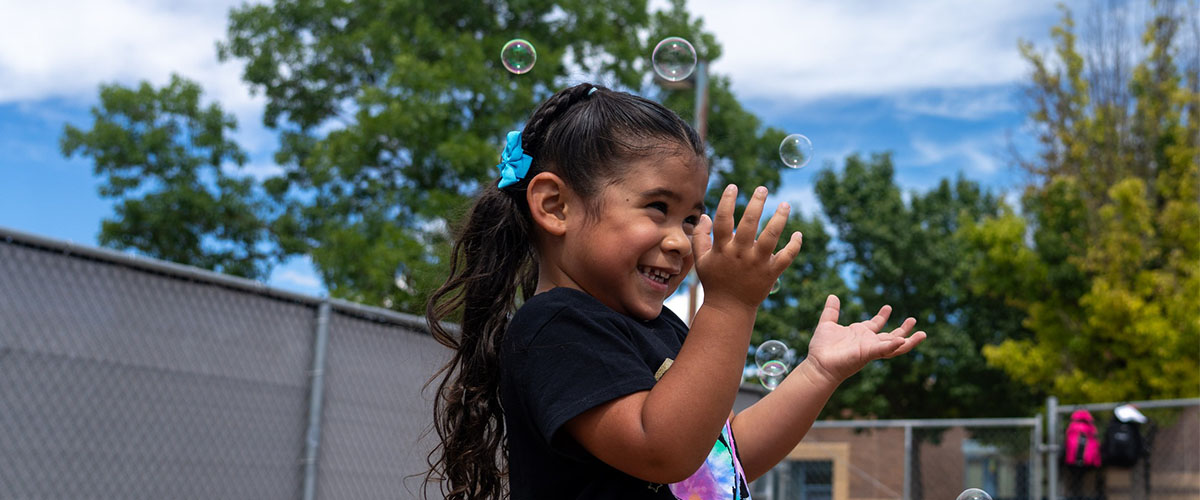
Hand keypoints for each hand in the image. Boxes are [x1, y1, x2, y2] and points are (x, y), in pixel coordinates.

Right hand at [691, 184, 802, 310]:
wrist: (729, 308)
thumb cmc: (715, 281)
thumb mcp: (701, 260)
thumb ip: (700, 237)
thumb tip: (705, 215)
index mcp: (723, 249)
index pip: (724, 220)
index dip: (727, 201)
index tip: (734, 187)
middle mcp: (741, 254)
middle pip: (750, 223)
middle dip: (757, 203)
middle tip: (763, 188)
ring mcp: (757, 263)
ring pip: (771, 237)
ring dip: (780, 219)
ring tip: (785, 205)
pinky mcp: (771, 273)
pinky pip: (786, 257)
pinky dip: (794, 245)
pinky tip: (798, 234)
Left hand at [804, 295, 925, 383]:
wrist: (818, 364)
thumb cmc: (821, 349)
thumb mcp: (827, 324)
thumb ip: (831, 311)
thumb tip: (833, 296)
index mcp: (860, 334)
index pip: (876, 324)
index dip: (883, 316)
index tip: (889, 307)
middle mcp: (868, 342)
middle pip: (891, 335)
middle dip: (903, 329)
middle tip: (913, 319)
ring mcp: (870, 349)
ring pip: (895, 346)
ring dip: (908, 341)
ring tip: (922, 334)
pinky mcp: (868, 354)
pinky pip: (883, 350)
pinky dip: (893, 345)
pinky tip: (902, 340)